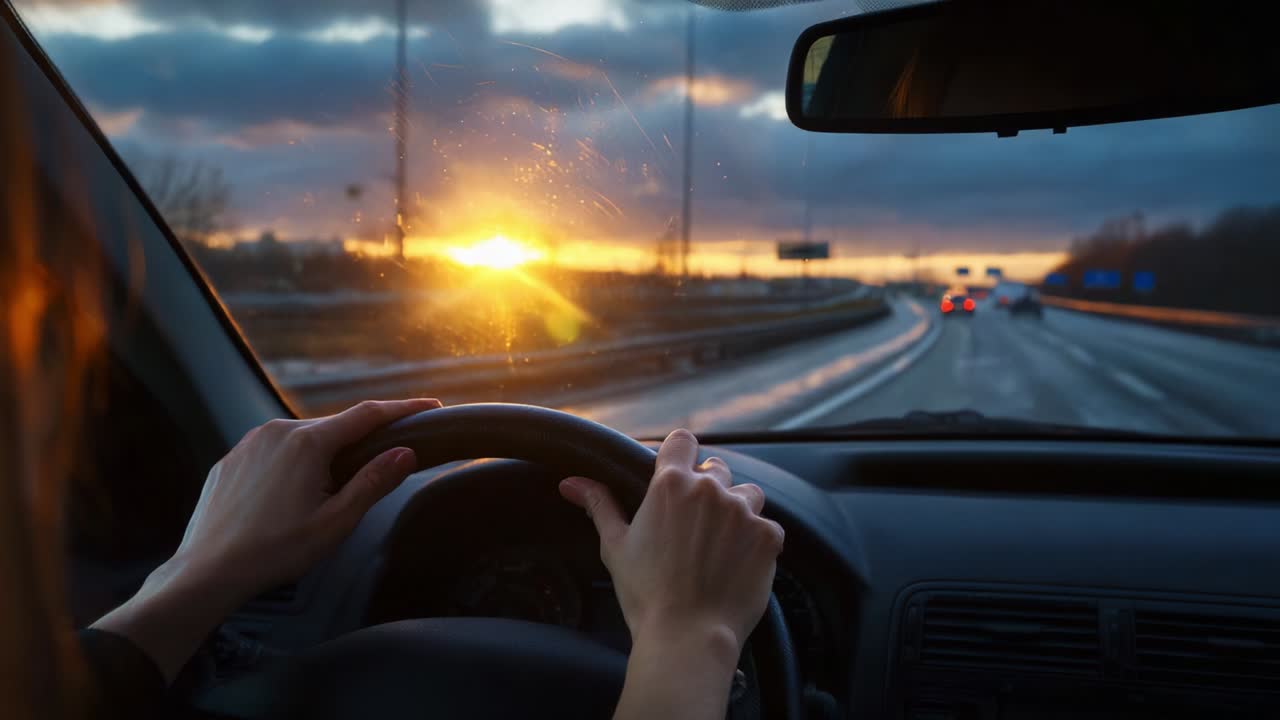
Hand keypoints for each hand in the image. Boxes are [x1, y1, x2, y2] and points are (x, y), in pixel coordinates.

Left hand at [93, 398, 438, 681]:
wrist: (205, 572)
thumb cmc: (274, 552)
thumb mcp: (335, 523)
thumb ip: (373, 483)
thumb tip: (405, 453)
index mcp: (308, 442)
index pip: (367, 415)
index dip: (402, 409)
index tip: (430, 405)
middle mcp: (278, 431)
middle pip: (334, 428)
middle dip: (360, 442)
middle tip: (381, 465)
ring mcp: (250, 443)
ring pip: (302, 439)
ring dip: (324, 455)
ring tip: (330, 493)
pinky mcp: (232, 460)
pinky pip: (274, 452)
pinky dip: (293, 465)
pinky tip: (291, 498)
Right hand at [560, 427, 782, 651]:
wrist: (688, 636)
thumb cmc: (645, 593)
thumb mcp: (616, 545)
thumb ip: (600, 505)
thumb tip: (571, 483)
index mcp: (670, 485)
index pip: (682, 441)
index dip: (681, 455)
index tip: (679, 474)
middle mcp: (710, 489)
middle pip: (716, 470)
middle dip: (708, 490)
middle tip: (696, 527)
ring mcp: (743, 511)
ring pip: (748, 494)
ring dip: (738, 510)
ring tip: (722, 544)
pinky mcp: (768, 535)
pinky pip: (768, 526)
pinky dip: (757, 542)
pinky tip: (739, 565)